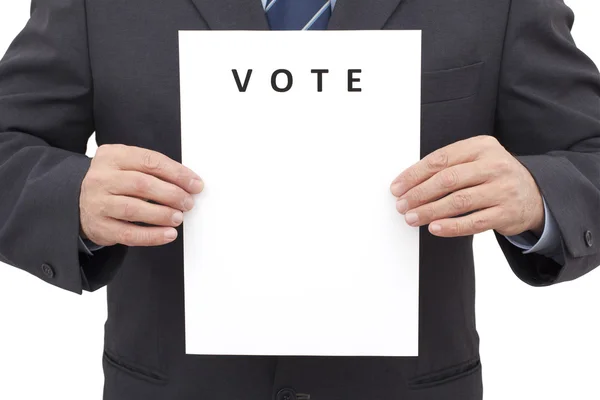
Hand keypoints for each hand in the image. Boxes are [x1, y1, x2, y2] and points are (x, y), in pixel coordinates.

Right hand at [80, 144, 202, 245]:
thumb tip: (189, 183)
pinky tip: (168, 234)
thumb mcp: (128, 165)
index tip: (195, 184)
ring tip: (178, 217)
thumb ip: (154, 170)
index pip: (150, 161)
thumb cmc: (114, 182)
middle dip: (171, 194)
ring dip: (162, 214)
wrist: (79, 201)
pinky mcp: (99, 226)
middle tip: (188, 202)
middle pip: (142, 184)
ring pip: (134, 208)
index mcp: (113, 156)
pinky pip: (128, 233)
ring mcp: (98, 202)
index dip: (177, 173)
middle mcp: (101, 178)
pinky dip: (152, 235)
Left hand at [390, 135, 543, 237]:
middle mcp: (494, 165)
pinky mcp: (507, 213)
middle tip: (402, 205)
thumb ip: (449, 166)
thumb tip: (409, 184)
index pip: (440, 159)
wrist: (534, 193)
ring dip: (430, 211)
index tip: (397, 188)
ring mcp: (502, 189)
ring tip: (412, 218)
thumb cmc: (493, 176)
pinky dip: (451, 226)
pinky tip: (434, 228)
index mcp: (481, 146)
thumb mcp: (476, 160)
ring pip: (459, 201)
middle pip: (447, 179)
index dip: (414, 175)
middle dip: (419, 194)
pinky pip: (474, 222)